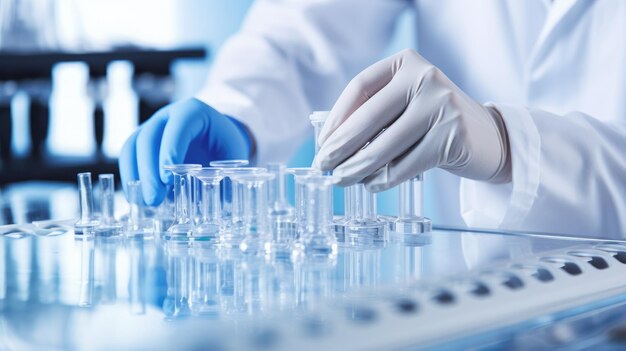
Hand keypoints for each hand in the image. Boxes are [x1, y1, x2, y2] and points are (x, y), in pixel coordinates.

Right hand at [119, 98, 250, 204]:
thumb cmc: (224, 144)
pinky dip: (131, 177)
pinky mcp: (142, 140)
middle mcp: (167, 116)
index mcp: (192, 112)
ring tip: (145, 202)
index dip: (170, 152)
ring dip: (135, 175)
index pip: (177, 127)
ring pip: (132, 146)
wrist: (216, 135)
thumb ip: (227, 172)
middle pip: (148, 138)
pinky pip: (129, 155)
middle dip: (148, 170)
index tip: (168, 179)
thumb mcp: (233, 154)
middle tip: (154, 198)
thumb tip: (223, 198)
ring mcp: (151, 126)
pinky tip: (137, 197)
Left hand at [314, 49, 510, 191]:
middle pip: (368, 118)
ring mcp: (442, 105)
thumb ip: (374, 114)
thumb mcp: (405, 105)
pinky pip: (404, 165)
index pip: (359, 87)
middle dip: (340, 147)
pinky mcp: (452, 136)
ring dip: (356, 168)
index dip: (336, 118)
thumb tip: (329, 145)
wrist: (490, 138)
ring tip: (341, 180)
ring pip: (384, 146)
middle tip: (322, 167)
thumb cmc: (436, 123)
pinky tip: (371, 185)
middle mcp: (425, 78)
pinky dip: (382, 179)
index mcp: (407, 63)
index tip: (322, 143)